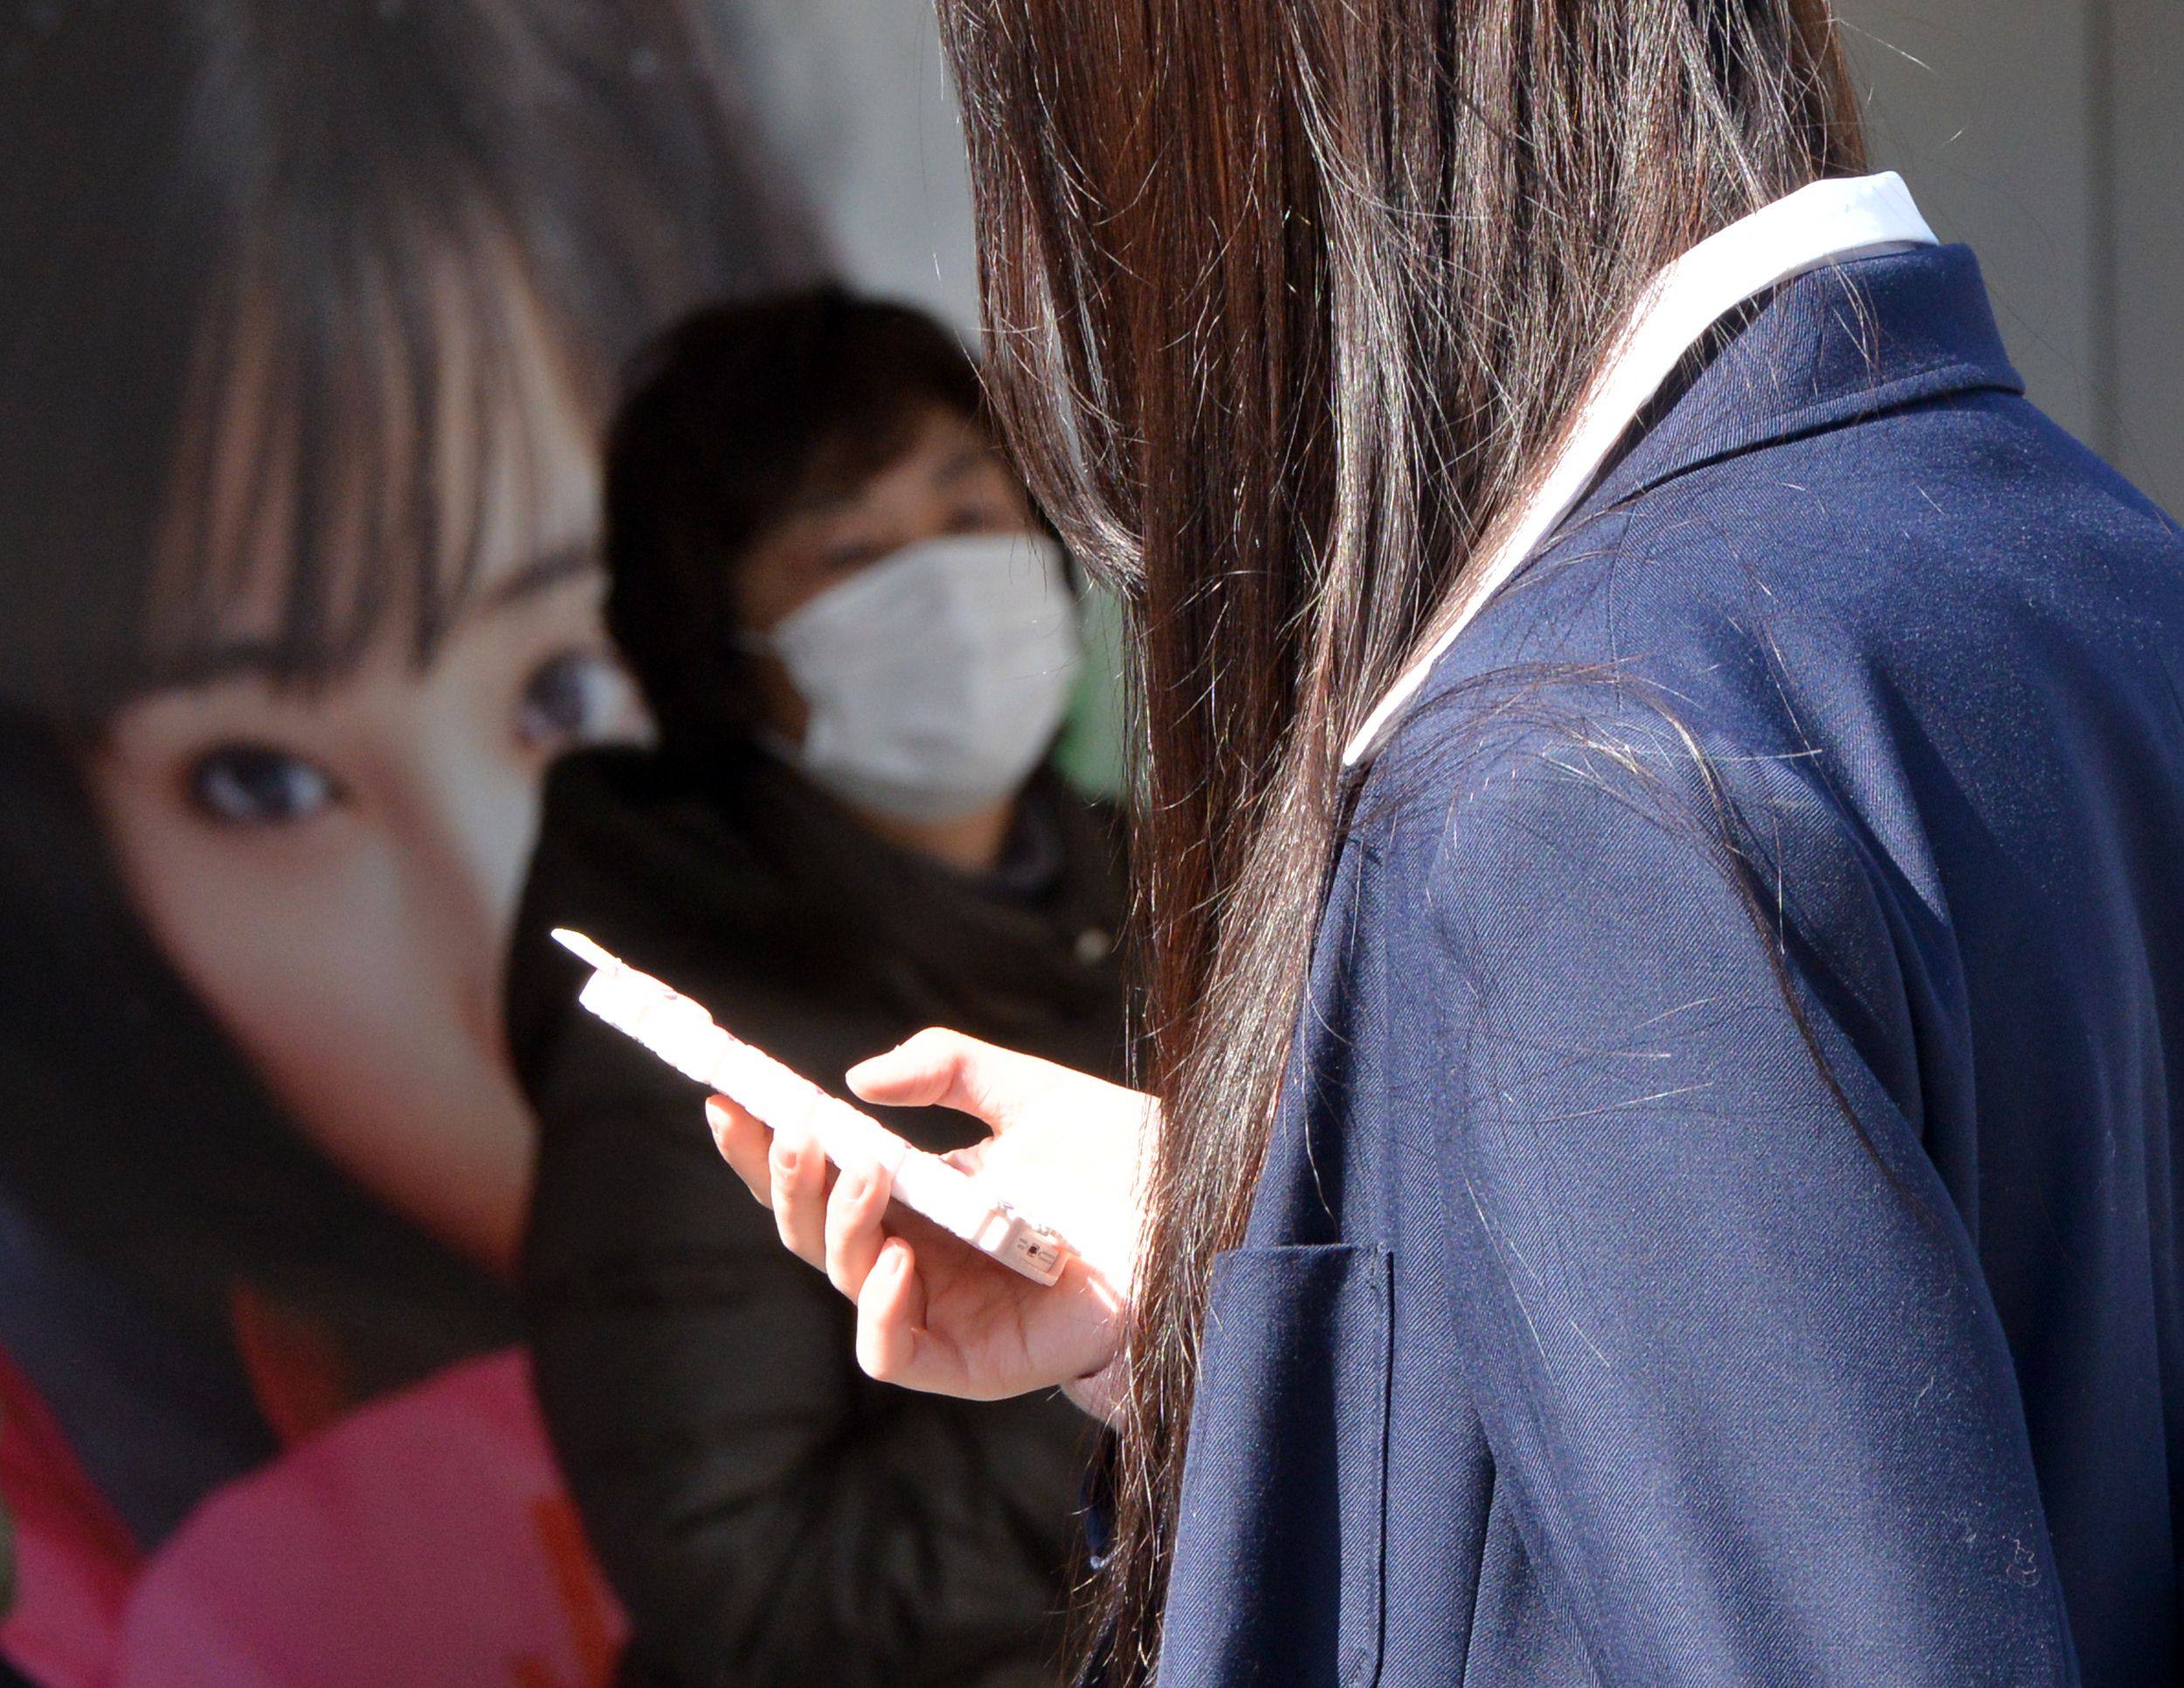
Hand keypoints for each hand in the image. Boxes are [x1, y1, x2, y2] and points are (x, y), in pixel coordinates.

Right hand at [709, 1029, 1153, 1420]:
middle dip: (787, 1179)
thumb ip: (947, 1066)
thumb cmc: (1120, 1161)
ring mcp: (939, 1309)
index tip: (727, 1100)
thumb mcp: (1028, 1092)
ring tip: (866, 1171)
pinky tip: (898, 1260)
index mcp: (917, 1195)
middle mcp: (915, 1253)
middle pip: (813, 1229)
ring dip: (838, 1223)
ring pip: (846, 1279)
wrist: (1196, 1217)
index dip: (765, 1145)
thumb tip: (858, 1079)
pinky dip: (881, 1312)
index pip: (819, 1175)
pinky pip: (893, 1352)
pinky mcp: (968, 1361)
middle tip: (788, 1128)